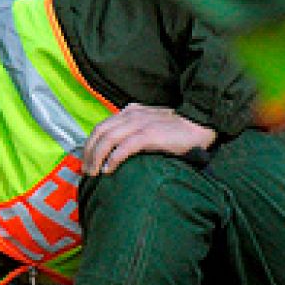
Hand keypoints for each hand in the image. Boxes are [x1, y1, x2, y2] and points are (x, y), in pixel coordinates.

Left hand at [80, 103, 216, 175]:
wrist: (199, 124)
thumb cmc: (175, 129)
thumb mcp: (149, 125)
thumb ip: (133, 132)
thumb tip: (115, 151)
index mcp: (129, 112)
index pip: (101, 126)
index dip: (89, 144)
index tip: (85, 161)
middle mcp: (131, 114)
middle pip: (99, 132)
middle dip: (89, 152)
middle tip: (85, 171)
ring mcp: (140, 124)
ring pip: (108, 139)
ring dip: (97, 157)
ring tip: (94, 173)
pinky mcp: (149, 135)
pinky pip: (124, 147)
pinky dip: (113, 159)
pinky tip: (108, 169)